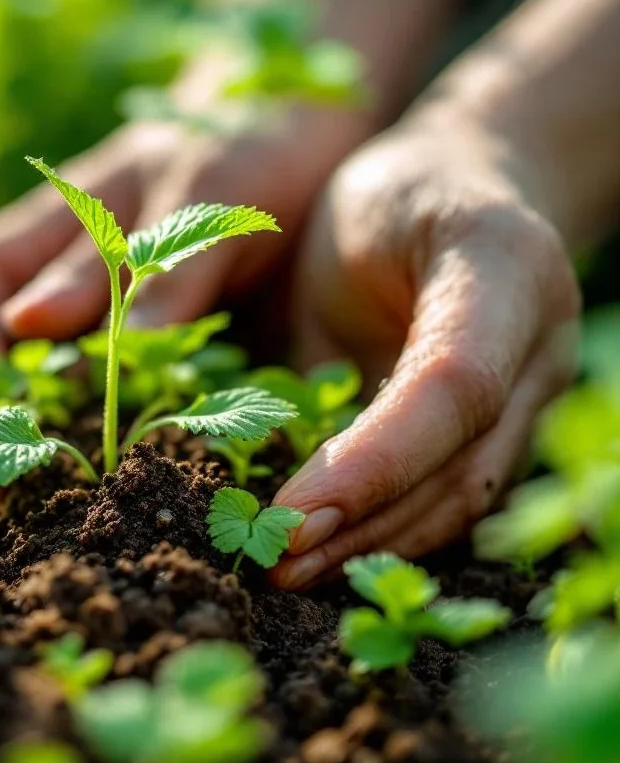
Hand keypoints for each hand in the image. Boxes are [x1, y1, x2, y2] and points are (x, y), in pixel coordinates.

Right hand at [0, 95, 372, 412]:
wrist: (308, 158)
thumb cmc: (253, 160)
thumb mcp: (206, 203)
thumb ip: (143, 268)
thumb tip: (38, 328)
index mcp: (56, 219)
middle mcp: (55, 269)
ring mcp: (88, 310)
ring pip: (8, 367)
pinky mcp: (130, 349)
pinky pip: (76, 392)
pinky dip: (57, 428)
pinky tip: (58, 469)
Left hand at [270, 115, 580, 589]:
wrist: (461, 189)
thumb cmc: (388, 196)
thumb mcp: (341, 214)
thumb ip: (307, 306)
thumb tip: (223, 424)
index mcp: (507, 271)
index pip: (452, 385)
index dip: (374, 459)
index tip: (288, 516)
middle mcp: (538, 347)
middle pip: (462, 465)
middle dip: (365, 525)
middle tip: (274, 564)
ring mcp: (530, 397)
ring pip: (460, 498)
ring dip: (373, 545)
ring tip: (288, 574)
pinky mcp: (497, 430)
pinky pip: (446, 497)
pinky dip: (384, 532)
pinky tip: (323, 553)